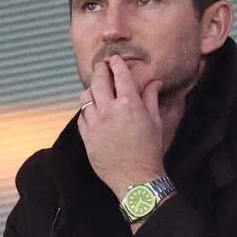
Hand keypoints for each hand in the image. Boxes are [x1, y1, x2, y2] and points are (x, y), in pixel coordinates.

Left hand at [76, 55, 165, 198]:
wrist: (135, 177)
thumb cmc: (149, 150)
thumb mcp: (155, 122)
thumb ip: (151, 98)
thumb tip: (154, 82)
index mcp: (129, 104)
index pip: (119, 75)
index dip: (116, 64)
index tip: (115, 59)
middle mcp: (109, 110)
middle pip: (99, 81)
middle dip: (100, 70)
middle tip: (102, 66)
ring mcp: (95, 123)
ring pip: (86, 97)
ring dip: (91, 89)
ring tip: (96, 89)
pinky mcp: (86, 136)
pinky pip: (82, 115)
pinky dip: (87, 109)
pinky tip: (93, 110)